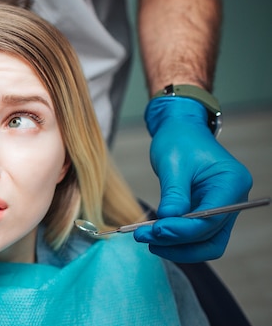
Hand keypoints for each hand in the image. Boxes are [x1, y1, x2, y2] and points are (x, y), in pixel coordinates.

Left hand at [134, 96, 251, 262]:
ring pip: (206, 243)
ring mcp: (224, 209)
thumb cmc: (178, 140)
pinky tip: (155, 235)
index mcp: (232, 182)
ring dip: (176, 246)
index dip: (183, 230)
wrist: (181, 130)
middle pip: (210, 235)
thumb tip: (167, 221)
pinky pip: (198, 236)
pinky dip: (177, 240)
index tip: (155, 231)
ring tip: (145, 238)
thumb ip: (173, 193)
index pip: (211, 218)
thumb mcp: (172, 164)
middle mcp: (234, 199)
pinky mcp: (210, 214)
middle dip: (176, 241)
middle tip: (143, 237)